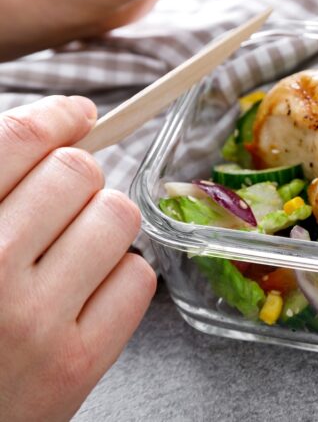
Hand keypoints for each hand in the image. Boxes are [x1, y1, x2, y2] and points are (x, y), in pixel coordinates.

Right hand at [0, 96, 155, 420]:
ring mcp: (35, 322)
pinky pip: (139, 276)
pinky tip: (85, 293)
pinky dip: (120, 276)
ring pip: (118, 217)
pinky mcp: (78, 363)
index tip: (78, 115)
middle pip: (79, 172)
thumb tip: (62, 126)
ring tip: (70, 253)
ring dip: (102, 225)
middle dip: (78, 179)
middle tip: (61, 205)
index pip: (18, 141)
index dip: (57, 117)